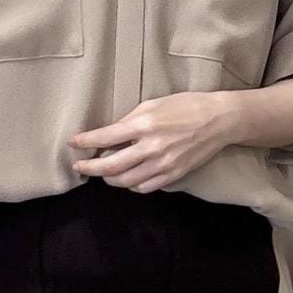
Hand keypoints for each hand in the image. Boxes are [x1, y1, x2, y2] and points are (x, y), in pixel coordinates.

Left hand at [68, 91, 237, 191]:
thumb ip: (130, 120)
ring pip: (125, 182)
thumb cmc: (186, 106)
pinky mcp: (173, 175)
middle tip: (80, 166)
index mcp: (144, 125)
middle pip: (110, 167)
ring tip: (103, 173)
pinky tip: (127, 178)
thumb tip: (109, 134)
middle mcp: (151, 147)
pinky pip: (144, 187)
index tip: (73, 143)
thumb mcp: (154, 104)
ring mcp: (163, 164)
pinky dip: (131, 185)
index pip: (105, 138)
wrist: (219, 120)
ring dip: (109, 179)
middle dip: (90, 168)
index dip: (85, 142)